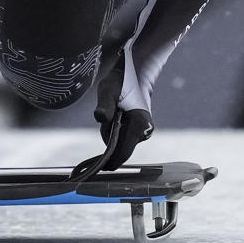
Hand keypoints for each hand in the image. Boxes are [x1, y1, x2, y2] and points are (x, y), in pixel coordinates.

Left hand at [94, 53, 154, 169]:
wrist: (135, 73)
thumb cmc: (121, 81)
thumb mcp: (107, 91)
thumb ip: (104, 106)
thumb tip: (101, 118)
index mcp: (139, 124)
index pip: (123, 153)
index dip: (110, 162)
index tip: (99, 169)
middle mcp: (144, 131)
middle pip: (121, 149)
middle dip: (109, 142)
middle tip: (107, 119)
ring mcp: (143, 131)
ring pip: (122, 144)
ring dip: (112, 136)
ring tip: (112, 115)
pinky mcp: (140, 130)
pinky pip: (125, 139)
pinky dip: (117, 133)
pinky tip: (116, 119)